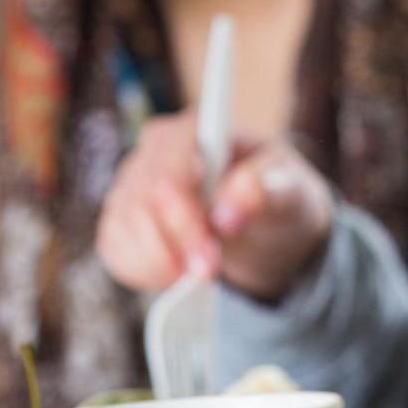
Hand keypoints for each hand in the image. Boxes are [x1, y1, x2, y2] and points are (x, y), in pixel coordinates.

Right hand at [96, 114, 334, 300]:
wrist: (269, 225)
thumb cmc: (279, 195)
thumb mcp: (292, 189)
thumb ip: (267, 190)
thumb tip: (228, 214)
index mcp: (197, 130)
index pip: (171, 173)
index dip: (184, 218)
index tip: (208, 255)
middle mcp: (156, 150)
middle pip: (143, 202)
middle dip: (177, 245)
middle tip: (208, 275)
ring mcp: (132, 183)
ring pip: (123, 227)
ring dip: (160, 262)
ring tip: (199, 277)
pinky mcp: (121, 218)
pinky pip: (115, 248)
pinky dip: (143, 271)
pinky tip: (175, 276)